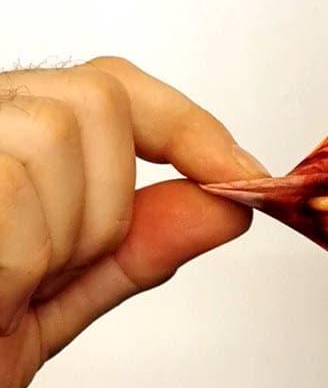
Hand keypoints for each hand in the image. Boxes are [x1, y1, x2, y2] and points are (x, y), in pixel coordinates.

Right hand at [0, 56, 266, 387]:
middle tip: (40, 276)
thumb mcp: (53, 300)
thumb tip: (229, 201)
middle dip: (100, 206)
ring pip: (52, 143)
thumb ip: (137, 246)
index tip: (244, 176)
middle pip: (94, 104)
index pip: (112, 87)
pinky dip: (14, 263)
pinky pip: (8, 192)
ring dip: (49, 241)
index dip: (188, 125)